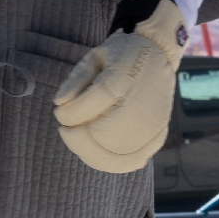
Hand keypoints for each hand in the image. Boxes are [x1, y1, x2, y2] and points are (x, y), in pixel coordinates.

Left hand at [52, 0, 183, 172]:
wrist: (159, 55)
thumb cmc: (121, 56)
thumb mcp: (94, 57)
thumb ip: (75, 80)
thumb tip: (60, 105)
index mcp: (121, 79)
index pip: (86, 109)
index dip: (66, 116)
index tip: (59, 112)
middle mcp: (140, 105)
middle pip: (102, 138)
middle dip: (77, 140)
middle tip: (67, 131)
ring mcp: (152, 123)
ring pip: (117, 155)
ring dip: (91, 153)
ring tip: (81, 141)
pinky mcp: (158, 135)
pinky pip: (134, 160)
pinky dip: (112, 162)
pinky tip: (99, 152)